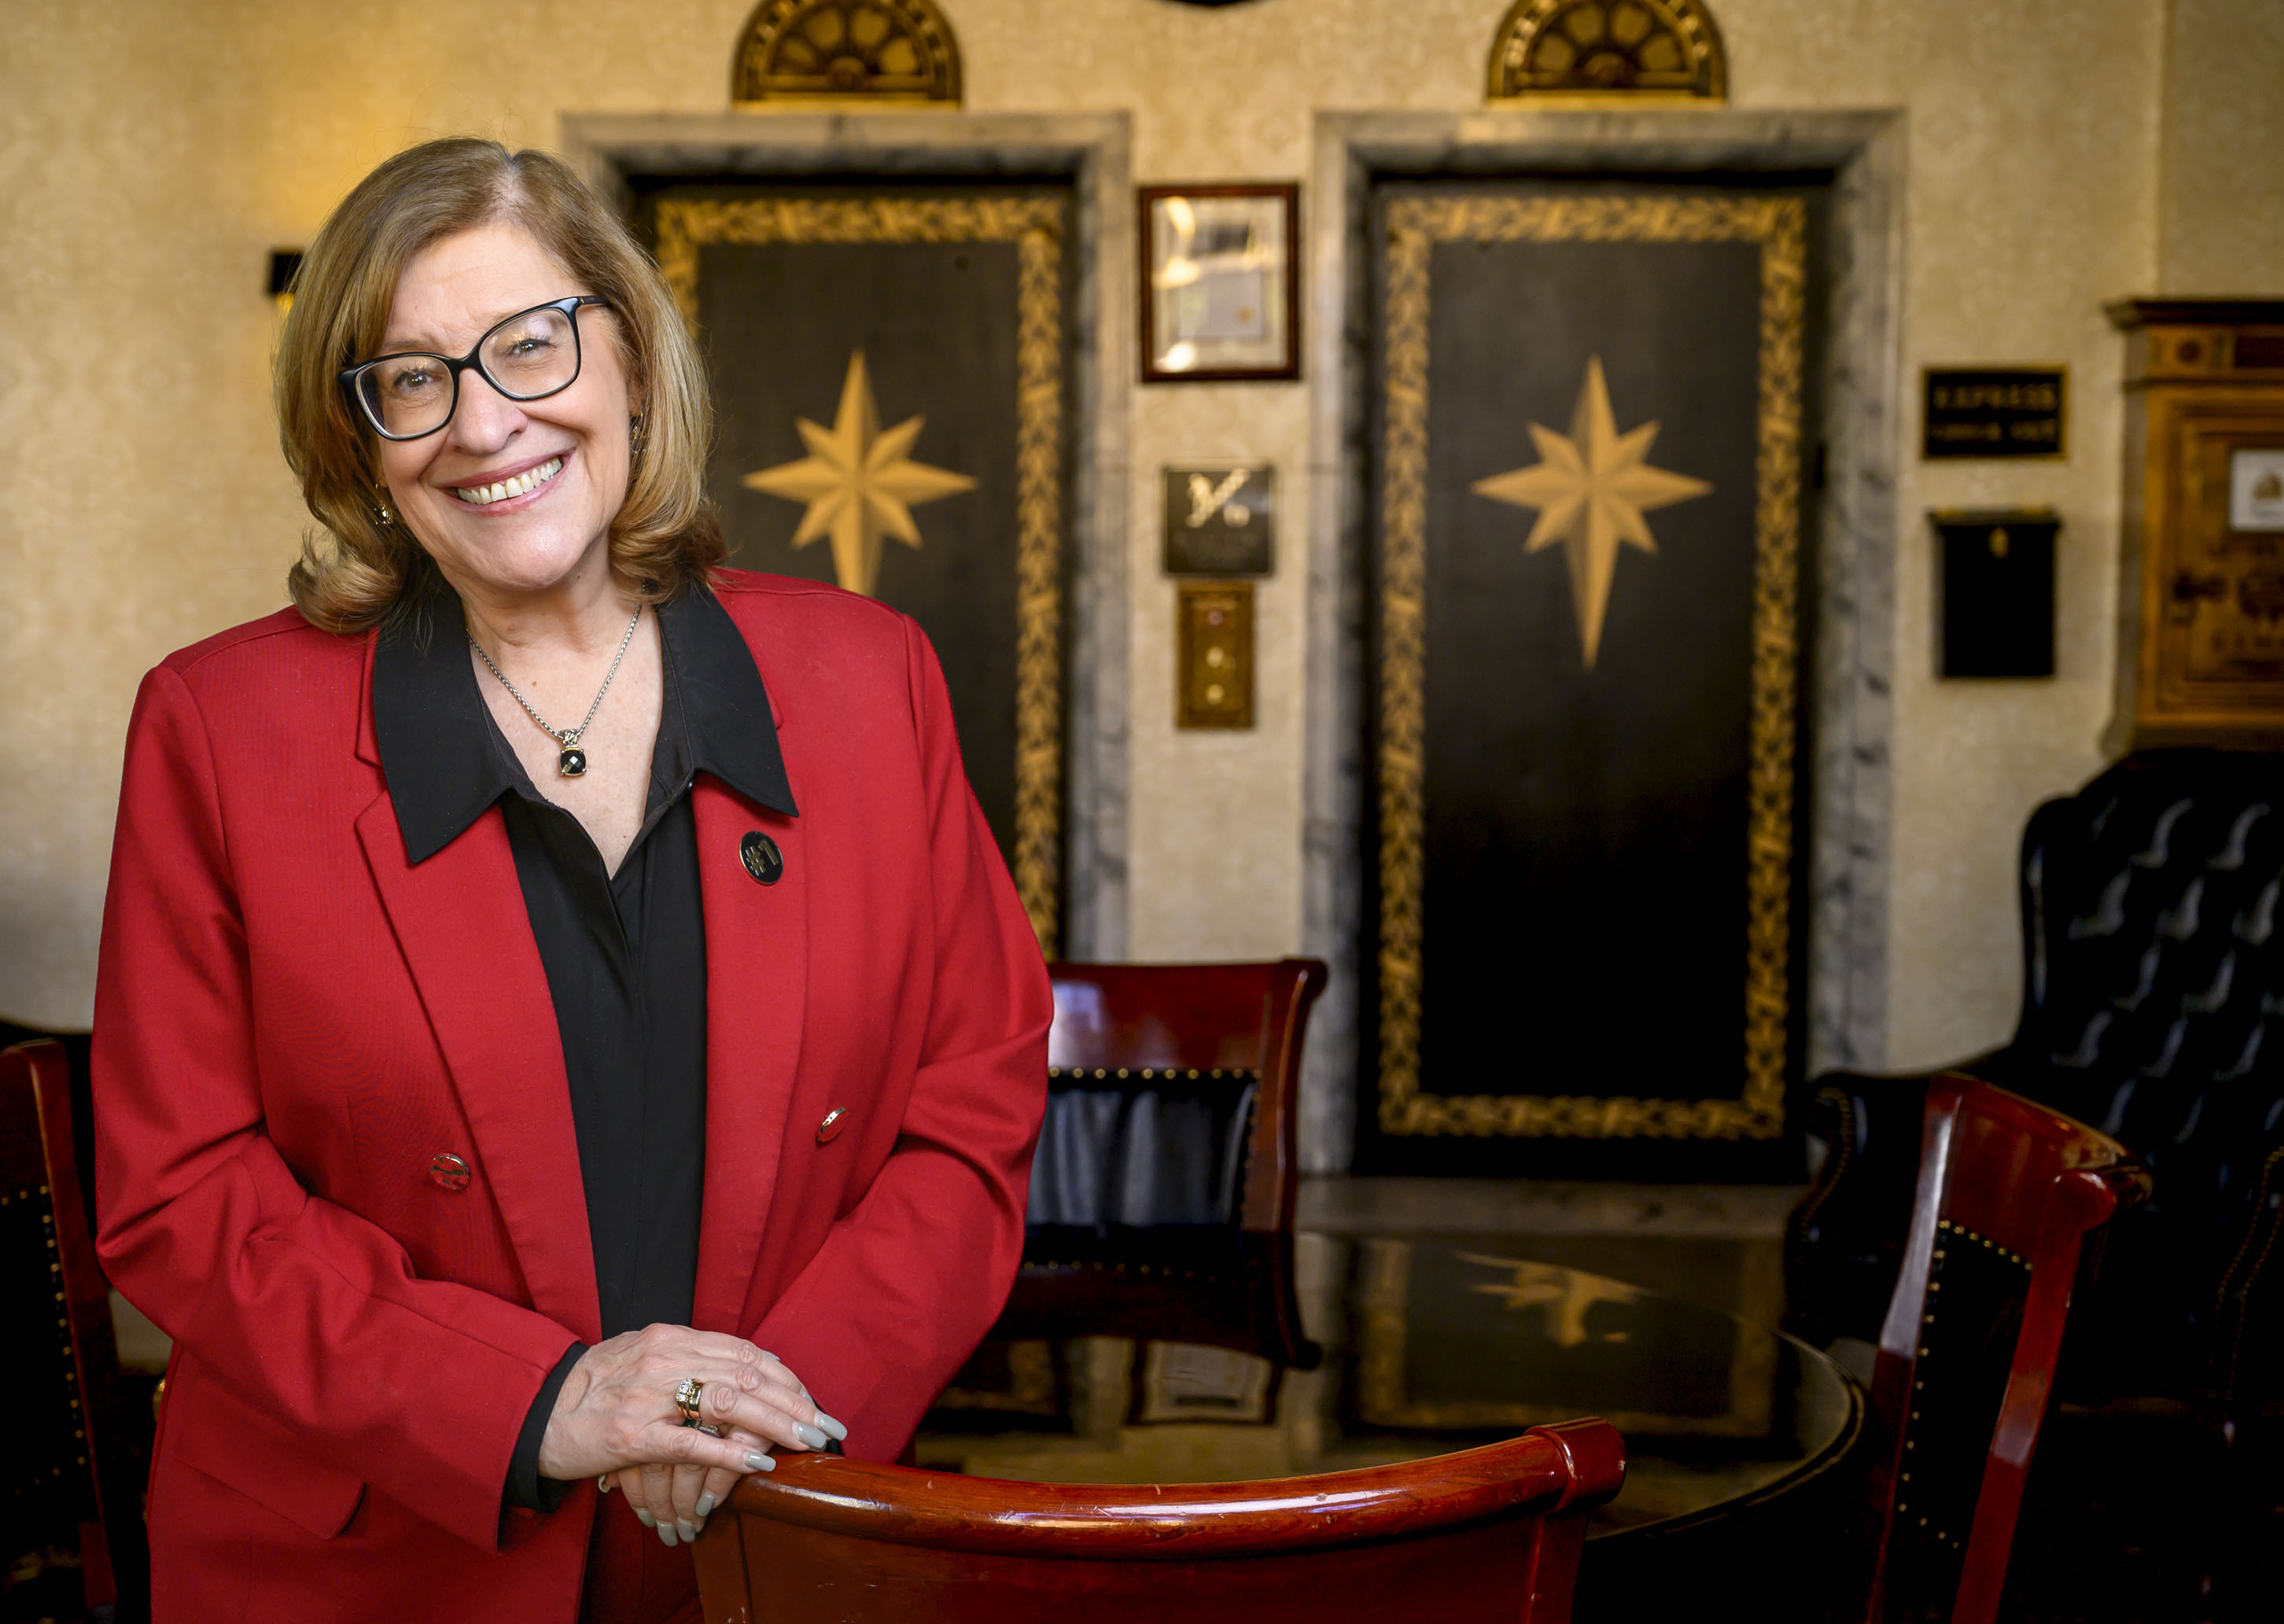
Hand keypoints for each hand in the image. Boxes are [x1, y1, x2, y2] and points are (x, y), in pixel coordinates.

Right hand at [539, 1325, 845, 1543]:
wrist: (539, 1410)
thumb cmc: (596, 1386)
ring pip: (728, 1402)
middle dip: (794, 1402)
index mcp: (672, 1338)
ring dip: (776, 1423)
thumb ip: (694, 1357)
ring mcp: (648, 1396)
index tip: (811, 1400)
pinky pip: (692, 1441)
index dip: (785, 1378)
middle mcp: (665, 1359)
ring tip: (807, 1441)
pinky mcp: (632, 1435)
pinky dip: (731, 1452)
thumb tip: (750, 1367)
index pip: (745, 1353)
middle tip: (826, 1425)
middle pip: (747, 1376)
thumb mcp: (647, 1355)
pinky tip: (761, 1463)